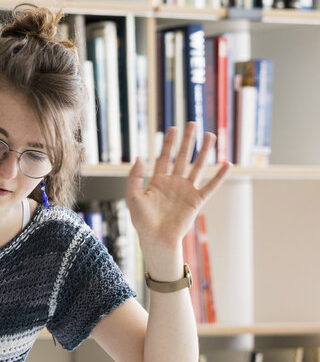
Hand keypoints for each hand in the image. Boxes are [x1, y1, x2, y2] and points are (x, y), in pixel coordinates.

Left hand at [126, 123, 229, 255]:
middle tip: (193, 123)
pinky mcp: (196, 200)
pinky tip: (227, 165)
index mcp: (158, 181)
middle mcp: (174, 183)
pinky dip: (219, 176)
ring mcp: (186, 190)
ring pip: (197, 166)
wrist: (156, 238)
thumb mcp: (133, 196)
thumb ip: (135, 176)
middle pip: (182, 157)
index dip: (168, 143)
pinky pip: (210, 186)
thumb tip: (140, 157)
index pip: (164, 157)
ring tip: (210, 136)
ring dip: (204, 152)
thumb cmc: (142, 220)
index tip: (173, 128)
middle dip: (187, 141)